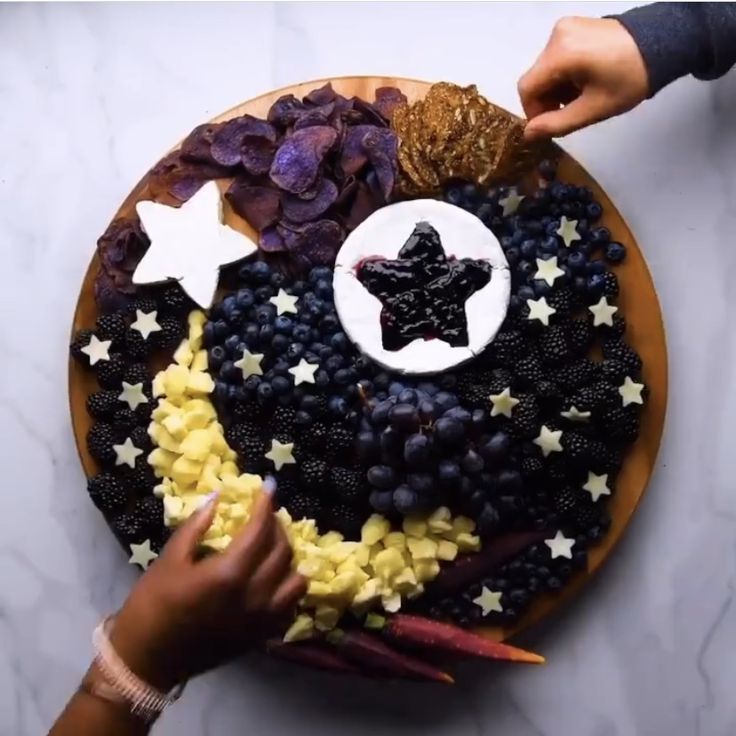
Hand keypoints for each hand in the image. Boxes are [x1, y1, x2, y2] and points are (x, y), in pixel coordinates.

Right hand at [109, 493, 305, 689]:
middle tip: (266, 514)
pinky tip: (276, 577)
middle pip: (282, 551)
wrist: (147, 658)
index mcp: (229, 574)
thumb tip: (217, 497)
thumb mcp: (170, 559)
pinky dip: (290, 587)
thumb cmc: (152, 605)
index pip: (260, 530)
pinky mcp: (262, 635)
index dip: (266, 505)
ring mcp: (261, 619)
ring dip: (289, 557)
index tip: (269, 486)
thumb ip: (197, 526)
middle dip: (277, 526)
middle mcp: (253, 596)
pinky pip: (291, 606)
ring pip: (296, 580)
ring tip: (273, 545)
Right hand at [518, 17, 648, 139]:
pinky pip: (557, 56)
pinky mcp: (574, 26)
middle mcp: (557, 36)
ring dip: (557, 88)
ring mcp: (566, 27)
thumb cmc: (630, 78)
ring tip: (582, 96)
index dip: (533, 112)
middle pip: (536, 77)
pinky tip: (585, 80)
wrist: (663, 43)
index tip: (550, 125)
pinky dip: (564, 73)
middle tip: (571, 113)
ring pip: (546, 68)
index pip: (527, 88)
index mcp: (560, 54)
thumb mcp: (593, 108)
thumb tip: (528, 134)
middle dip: (548, 100)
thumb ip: (557, 124)